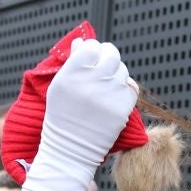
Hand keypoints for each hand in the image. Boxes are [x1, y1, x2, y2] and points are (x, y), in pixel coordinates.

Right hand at [35, 39, 137, 176]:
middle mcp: (90, 83)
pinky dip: (125, 88)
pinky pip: (131, 87)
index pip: (91, 46)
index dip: (92, 49)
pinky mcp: (122, 109)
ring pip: (123, 70)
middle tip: (104, 64)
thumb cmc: (62, 115)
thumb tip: (82, 41)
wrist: (70, 148)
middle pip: (111, 53)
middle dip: (108, 56)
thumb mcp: (59, 86)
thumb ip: (72, 62)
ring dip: (116, 73)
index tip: (91, 56)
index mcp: (71, 75)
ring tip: (106, 85)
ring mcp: (108, 96)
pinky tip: (114, 96)